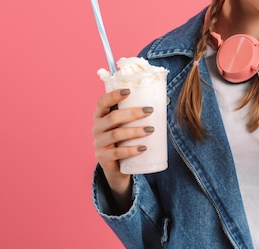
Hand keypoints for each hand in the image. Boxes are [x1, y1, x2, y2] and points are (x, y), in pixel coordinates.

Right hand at [92, 88, 154, 206]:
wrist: (116, 168)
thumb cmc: (124, 140)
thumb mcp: (124, 126)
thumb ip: (134, 114)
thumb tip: (161, 100)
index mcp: (100, 117)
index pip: (102, 102)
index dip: (113, 95)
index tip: (129, 90)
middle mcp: (97, 128)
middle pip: (112, 118)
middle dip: (132, 113)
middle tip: (149, 110)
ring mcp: (99, 144)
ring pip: (116, 135)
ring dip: (134, 131)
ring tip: (150, 130)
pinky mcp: (104, 158)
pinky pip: (117, 153)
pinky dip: (131, 150)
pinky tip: (143, 148)